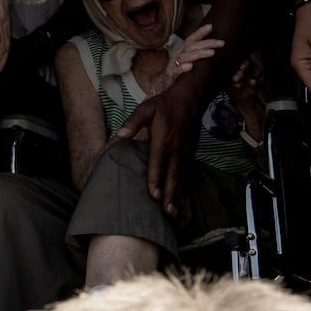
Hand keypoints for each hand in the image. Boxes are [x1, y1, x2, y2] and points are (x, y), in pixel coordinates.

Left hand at [115, 80, 198, 214]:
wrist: (191, 98)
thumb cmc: (165, 104)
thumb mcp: (146, 108)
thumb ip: (133, 122)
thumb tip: (119, 135)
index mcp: (163, 140)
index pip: (158, 164)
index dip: (155, 180)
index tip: (154, 196)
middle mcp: (176, 149)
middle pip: (172, 175)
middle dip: (170, 194)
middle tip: (166, 212)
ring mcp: (186, 151)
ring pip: (182, 177)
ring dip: (178, 194)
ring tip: (174, 211)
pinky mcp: (191, 151)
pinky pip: (188, 172)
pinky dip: (185, 186)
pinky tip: (182, 196)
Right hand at [170, 23, 225, 77]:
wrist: (165, 87)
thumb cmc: (181, 74)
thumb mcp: (189, 62)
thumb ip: (198, 55)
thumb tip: (216, 49)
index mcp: (183, 52)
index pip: (191, 39)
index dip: (200, 32)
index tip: (211, 26)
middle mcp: (178, 56)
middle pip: (191, 46)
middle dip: (207, 43)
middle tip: (222, 43)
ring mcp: (173, 66)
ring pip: (185, 57)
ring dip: (199, 54)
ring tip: (212, 53)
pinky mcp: (171, 77)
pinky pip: (176, 72)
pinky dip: (182, 68)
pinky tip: (190, 66)